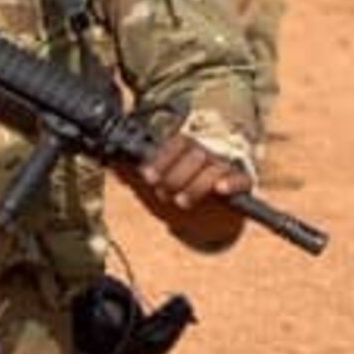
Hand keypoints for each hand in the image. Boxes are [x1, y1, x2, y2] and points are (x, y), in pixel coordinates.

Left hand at [125, 132, 251, 250]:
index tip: (147, 177)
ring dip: (196, 184)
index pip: (176, 143)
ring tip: (181, 201)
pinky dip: (231, 182)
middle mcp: (207, 153)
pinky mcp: (242, 184)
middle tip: (163, 193)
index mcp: (186, 148)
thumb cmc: (178, 189)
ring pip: (215, 166)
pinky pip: (242, 179)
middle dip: (176, 175)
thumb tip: (111, 165)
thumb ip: (133, 173)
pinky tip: (220, 189)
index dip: (161, 159)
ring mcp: (226, 167)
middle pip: (195, 153)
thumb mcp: (155, 182)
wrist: (210, 210)